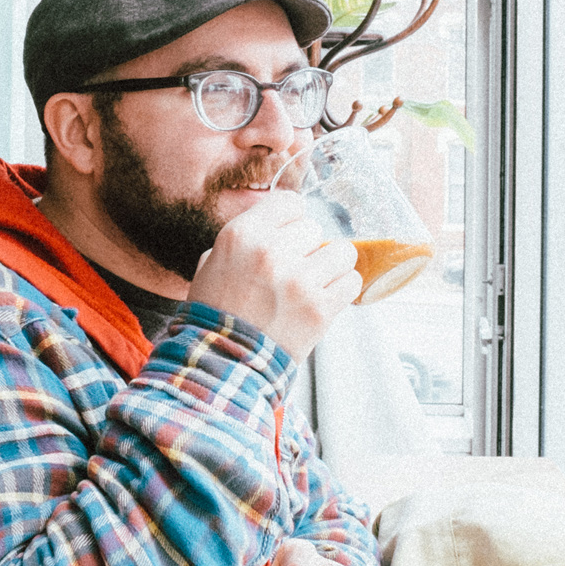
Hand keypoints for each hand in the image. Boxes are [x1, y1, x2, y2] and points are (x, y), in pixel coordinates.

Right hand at [186, 190, 360, 361]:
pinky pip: (351, 281)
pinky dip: (342, 289)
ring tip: (316, 282)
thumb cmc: (216, 313)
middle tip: (295, 271)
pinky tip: (325, 298)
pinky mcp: (319, 308)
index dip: (292, 221)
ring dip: (331, 266)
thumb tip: (277, 225)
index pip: (290, 203)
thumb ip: (246, 239)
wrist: (223, 362)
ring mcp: (298, 280)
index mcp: (241, 235)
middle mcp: (271, 251)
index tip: (290, 237)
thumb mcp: (212, 262)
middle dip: (307, 249)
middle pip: (314, 229)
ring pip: (341, 251)